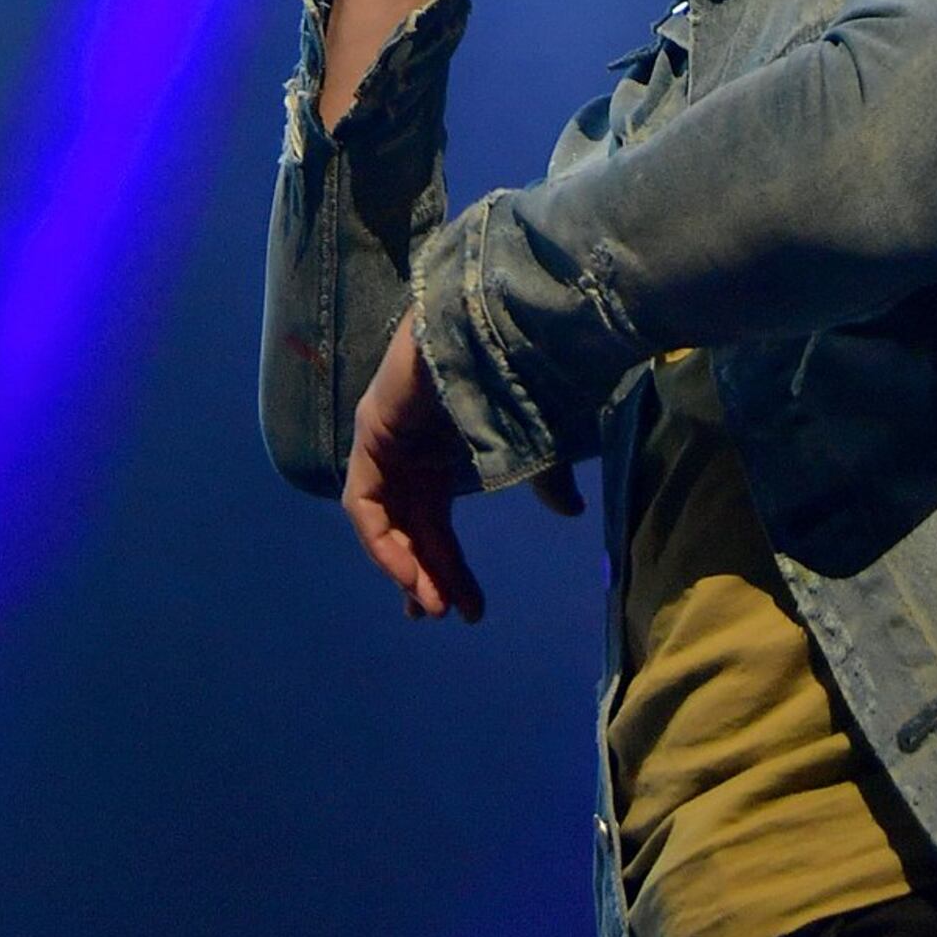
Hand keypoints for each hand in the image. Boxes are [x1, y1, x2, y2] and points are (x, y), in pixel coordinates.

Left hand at [343, 315, 583, 620]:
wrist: (494, 321)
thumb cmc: (518, 369)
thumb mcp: (530, 439)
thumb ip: (543, 478)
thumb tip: (572, 512)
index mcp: (441, 456)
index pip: (434, 524)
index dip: (448, 568)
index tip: (469, 610)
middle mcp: (410, 455)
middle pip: (410, 530)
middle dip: (427, 575)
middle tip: (446, 615)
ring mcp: (386, 445)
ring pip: (386, 523)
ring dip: (406, 567)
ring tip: (432, 606)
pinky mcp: (371, 435)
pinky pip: (364, 505)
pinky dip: (383, 542)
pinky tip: (410, 571)